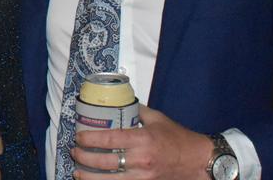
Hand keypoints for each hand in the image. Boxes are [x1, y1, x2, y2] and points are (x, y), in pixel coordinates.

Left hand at [71, 105, 211, 179]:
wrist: (198, 161)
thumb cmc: (177, 138)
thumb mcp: (157, 118)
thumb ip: (137, 110)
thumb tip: (118, 100)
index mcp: (143, 139)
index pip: (109, 139)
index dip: (90, 139)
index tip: (78, 136)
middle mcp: (141, 160)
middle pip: (105, 162)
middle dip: (84, 157)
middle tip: (74, 152)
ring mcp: (143, 177)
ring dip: (89, 177)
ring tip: (77, 171)